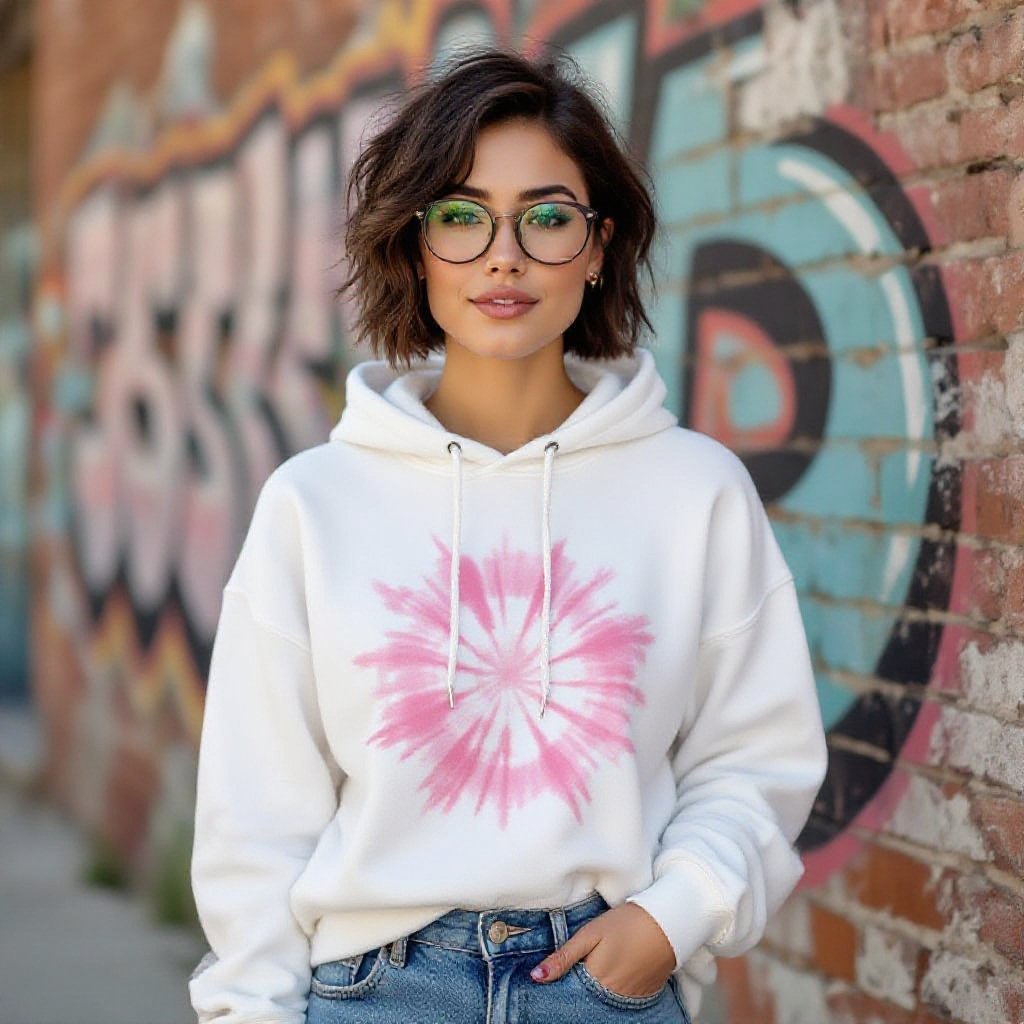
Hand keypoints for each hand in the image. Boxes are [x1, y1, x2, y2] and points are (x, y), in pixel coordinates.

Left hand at [530, 903, 676, 997]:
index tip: (552, 978)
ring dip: (595, 991)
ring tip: (597, 969)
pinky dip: (613, 991)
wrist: (667, 923)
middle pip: (585, 1000)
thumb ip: (563, 957)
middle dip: (576, 990)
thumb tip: (536, 977)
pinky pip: (620, 1001)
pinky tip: (613, 975)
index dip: (560, 985)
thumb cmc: (627, 923)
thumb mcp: (590, 933)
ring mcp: (628, 999)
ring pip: (602, 1002)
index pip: (568, 994)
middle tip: (579, 969)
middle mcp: (611, 996)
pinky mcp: (642, 996)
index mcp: (594, 980)